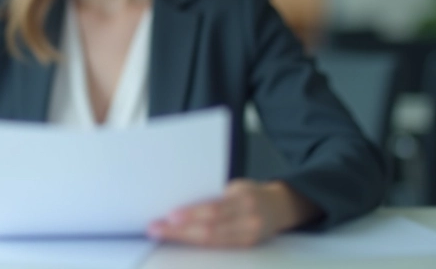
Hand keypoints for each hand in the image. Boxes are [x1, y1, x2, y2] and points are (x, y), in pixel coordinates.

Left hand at [147, 179, 320, 247]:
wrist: (280, 207)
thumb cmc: (251, 193)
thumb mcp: (236, 187)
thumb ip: (215, 197)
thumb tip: (182, 206)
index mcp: (245, 199)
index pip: (214, 210)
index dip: (191, 215)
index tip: (169, 216)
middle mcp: (249, 220)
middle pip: (209, 229)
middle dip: (179, 230)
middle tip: (156, 228)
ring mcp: (249, 237)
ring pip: (211, 241)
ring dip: (184, 239)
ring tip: (163, 234)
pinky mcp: (246, 247)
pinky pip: (218, 247)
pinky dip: (197, 244)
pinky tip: (182, 241)